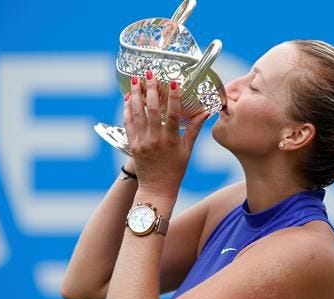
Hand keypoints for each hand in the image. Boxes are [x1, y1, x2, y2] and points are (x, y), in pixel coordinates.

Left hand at [123, 71, 209, 199]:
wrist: (157, 188)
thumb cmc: (175, 170)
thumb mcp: (187, 150)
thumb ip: (194, 129)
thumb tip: (206, 112)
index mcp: (171, 140)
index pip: (172, 114)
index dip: (173, 97)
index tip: (174, 82)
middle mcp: (155, 139)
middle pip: (151, 110)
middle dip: (150, 89)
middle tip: (149, 74)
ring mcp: (142, 142)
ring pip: (136, 114)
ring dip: (136, 95)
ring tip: (136, 80)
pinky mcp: (132, 145)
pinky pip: (128, 124)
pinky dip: (127, 110)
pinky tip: (129, 98)